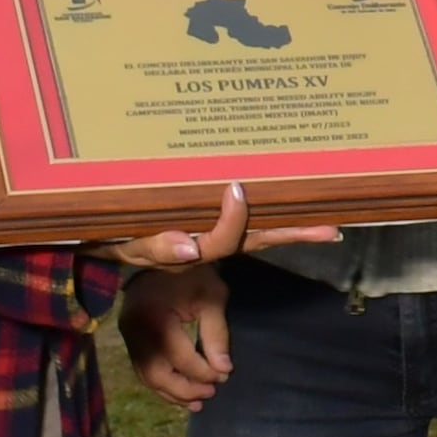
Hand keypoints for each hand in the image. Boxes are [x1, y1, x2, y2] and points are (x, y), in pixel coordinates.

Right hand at [81, 180, 342, 274]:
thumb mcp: (132, 244)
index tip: (236, 188)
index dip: (234, 220)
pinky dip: (273, 224)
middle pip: (259, 240)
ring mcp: (218, 238)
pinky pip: (249, 228)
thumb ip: (158, 246)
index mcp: (195, 247)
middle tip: (330, 230)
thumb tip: (190, 246)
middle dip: (293, 235)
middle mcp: (213, 244)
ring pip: (259, 235)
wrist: (106, 237)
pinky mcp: (217, 231)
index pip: (225, 239)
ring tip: (327, 228)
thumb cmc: (119, 236)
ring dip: (292, 231)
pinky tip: (299, 214)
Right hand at [118, 263, 232, 405]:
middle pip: (157, 373)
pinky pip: (142, 368)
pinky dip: (161, 383)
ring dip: (172, 392)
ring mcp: (127, 335)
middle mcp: (134, 329)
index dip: (204, 372)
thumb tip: (223, 370)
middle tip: (211, 393)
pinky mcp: (127, 338)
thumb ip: (217, 334)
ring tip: (198, 401)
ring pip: (146, 376)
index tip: (225, 375)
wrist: (164, 255)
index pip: (180, 358)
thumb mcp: (212, 298)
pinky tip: (179, 393)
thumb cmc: (193, 274)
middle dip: (185, 389)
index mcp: (154, 317)